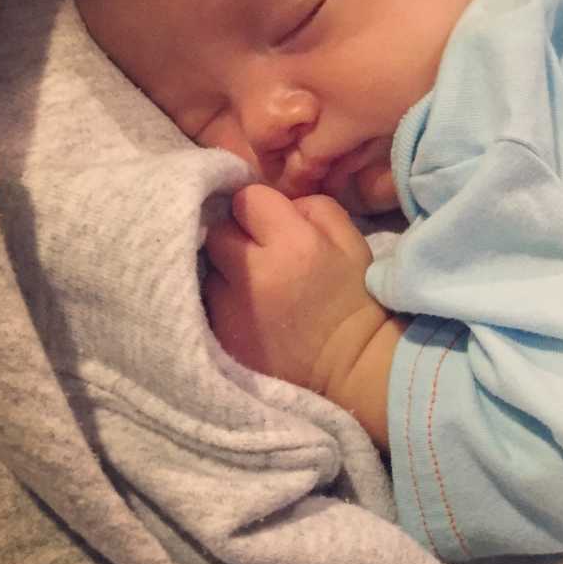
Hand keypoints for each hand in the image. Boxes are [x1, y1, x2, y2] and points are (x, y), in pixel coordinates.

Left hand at [203, 185, 390, 395]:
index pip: (247, 198)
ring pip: (209, 266)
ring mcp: (229, 307)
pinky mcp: (219, 333)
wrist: (350, 364)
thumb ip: (313, 207)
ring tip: (253, 284)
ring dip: (227, 268)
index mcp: (292, 244)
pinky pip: (208, 300)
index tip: (272, 224)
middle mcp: (252, 272)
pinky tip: (248, 309)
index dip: (260, 207)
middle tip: (259, 253)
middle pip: (218, 230)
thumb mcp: (351, 241)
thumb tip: (278, 204)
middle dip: (237, 235)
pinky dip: (224, 299)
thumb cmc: (354, 298)